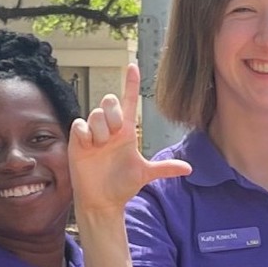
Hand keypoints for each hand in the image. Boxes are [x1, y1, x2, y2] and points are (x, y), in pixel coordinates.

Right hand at [68, 62, 192, 218]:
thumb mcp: (145, 173)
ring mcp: (93, 134)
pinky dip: (85, 133)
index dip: (130, 83)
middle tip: (116, 132)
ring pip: (95, 113)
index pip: (128, 101)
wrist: (104, 201)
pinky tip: (89, 146)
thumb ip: (165, 168)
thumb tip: (189, 169)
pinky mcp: (78, 141)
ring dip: (101, 130)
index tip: (133, 66)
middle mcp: (109, 129)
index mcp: (126, 131)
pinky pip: (79, 124)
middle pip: (109, 101)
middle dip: (113, 113)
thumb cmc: (122, 184)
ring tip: (102, 147)